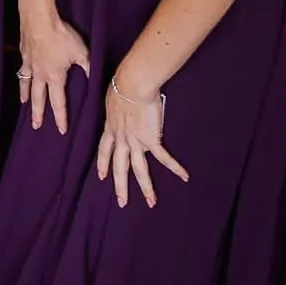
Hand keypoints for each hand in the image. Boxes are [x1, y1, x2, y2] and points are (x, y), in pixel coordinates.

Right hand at [18, 10, 91, 134]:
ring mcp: (30, 64)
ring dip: (26, 97)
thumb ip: (87, 66)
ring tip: (24, 105)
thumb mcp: (81, 52)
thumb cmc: (61, 36)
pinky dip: (22, 77)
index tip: (61, 130)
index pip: (58, 102)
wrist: (39, 19)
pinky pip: (22, 70)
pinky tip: (22, 76)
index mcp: (55, 77)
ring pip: (27, 85)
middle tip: (36, 126)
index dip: (61, 117)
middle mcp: (40, 74)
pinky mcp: (24, 53)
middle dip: (38, 114)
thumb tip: (92, 75)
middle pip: (38, 98)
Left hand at [96, 71, 187, 207]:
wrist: (132, 83)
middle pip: (119, 167)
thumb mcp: (112, 95)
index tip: (101, 176)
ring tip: (151, 202)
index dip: (103, 164)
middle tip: (122, 202)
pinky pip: (164, 157)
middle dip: (120, 186)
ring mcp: (136, 141)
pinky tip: (184, 176)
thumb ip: (115, 104)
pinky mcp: (151, 139)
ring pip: (139, 169)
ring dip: (146, 187)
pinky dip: (175, 167)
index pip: (104, 150)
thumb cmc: (123, 82)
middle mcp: (121, 138)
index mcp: (111, 127)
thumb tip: (118, 100)